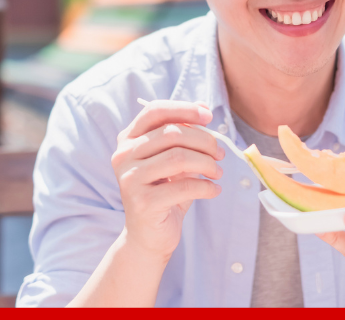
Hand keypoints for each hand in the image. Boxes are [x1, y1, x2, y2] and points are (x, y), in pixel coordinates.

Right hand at [111, 100, 223, 261]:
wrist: (148, 235)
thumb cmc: (164, 191)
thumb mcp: (173, 159)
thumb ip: (183, 134)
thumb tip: (204, 108)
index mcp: (128, 139)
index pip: (155, 111)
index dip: (185, 109)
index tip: (209, 116)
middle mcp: (123, 155)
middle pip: (172, 133)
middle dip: (204, 141)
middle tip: (220, 153)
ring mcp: (130, 179)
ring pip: (179, 157)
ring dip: (207, 163)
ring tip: (218, 172)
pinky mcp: (142, 202)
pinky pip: (184, 186)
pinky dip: (206, 186)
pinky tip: (214, 190)